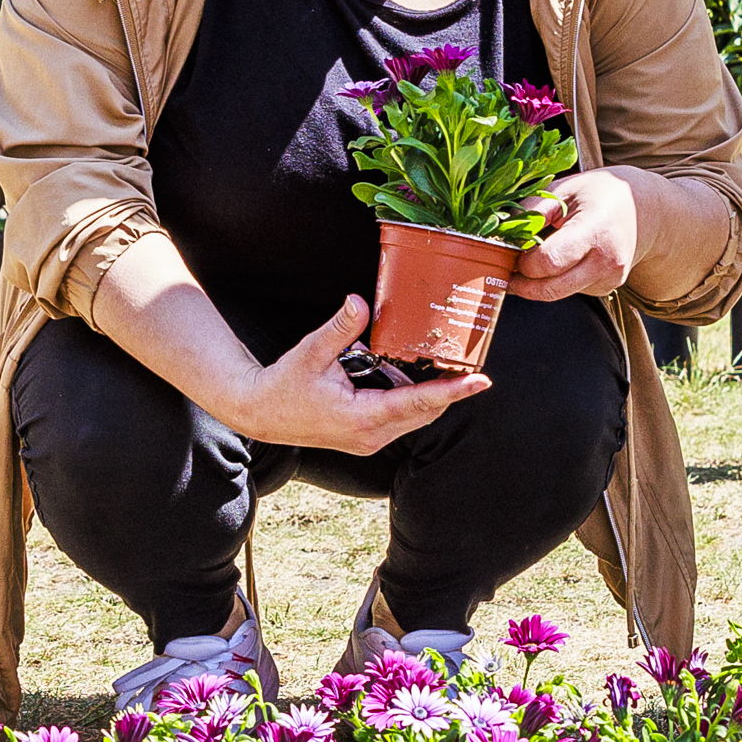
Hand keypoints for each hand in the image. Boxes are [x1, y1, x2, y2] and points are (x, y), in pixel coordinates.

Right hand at [226, 299, 480, 456]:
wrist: (260, 414)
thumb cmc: (284, 385)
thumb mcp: (310, 352)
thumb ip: (340, 328)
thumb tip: (360, 301)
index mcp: (361, 417)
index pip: (417, 402)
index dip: (452, 391)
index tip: (480, 381)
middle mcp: (371, 436)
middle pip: (425, 411)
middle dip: (449, 389)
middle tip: (474, 364)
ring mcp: (369, 440)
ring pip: (415, 417)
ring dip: (430, 393)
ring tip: (448, 365)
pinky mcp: (366, 437)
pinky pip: (401, 418)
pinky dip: (412, 398)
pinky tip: (411, 374)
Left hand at [509, 168, 642, 301]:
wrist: (645, 210)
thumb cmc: (602, 194)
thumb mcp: (566, 188)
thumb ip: (534, 209)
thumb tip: (503, 232)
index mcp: (595, 230)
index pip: (549, 261)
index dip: (521, 262)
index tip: (508, 252)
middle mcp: (607, 260)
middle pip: (550, 289)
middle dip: (522, 283)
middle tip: (505, 268)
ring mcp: (610, 279)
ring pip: (558, 293)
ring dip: (538, 284)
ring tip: (530, 261)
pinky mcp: (608, 288)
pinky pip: (571, 291)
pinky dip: (556, 281)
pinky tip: (557, 262)